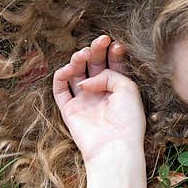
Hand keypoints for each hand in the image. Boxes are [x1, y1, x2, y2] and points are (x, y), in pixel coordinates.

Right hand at [52, 34, 145, 165]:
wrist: (115, 147)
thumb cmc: (127, 120)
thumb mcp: (128, 88)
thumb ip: (109, 74)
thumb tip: (86, 80)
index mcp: (119, 89)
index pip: (113, 65)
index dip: (113, 52)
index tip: (115, 44)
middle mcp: (101, 93)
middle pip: (95, 65)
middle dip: (96, 50)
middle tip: (100, 40)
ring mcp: (84, 101)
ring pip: (76, 73)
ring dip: (79, 59)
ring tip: (84, 53)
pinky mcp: (69, 110)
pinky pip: (60, 88)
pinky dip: (61, 75)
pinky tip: (70, 69)